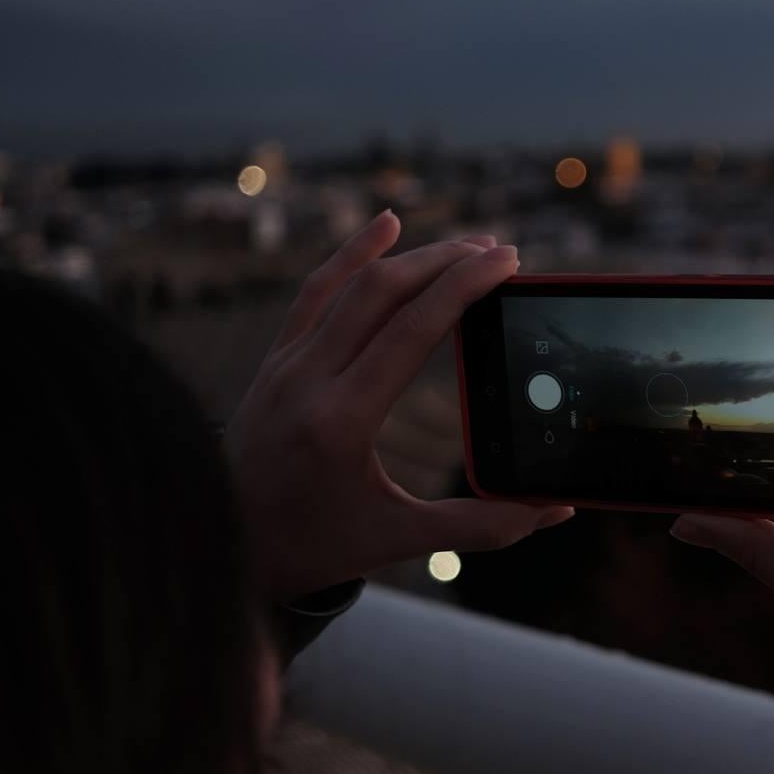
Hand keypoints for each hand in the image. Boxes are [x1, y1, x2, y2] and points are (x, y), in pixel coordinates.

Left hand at [227, 211, 573, 600]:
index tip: (507, 261)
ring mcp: (284, 365)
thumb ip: (480, 526)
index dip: (463, 286)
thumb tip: (554, 508)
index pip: (410, 330)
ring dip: (411, 256)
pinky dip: (352, 254)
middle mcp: (306, 380)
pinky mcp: (275, 361)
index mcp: (341, 421)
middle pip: (382, 292)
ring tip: (465, 244)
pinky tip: (386, 225)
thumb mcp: (396, 539)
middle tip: (502, 251)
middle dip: (447, 261)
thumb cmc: (310, 547)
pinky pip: (315, 292)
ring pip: (349, 285)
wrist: (219, 546)